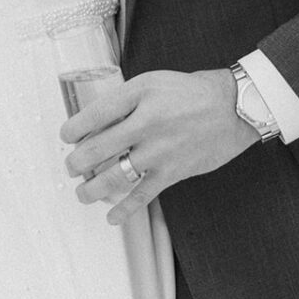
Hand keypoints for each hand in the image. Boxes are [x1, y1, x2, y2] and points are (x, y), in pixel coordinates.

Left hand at [61, 69, 258, 225]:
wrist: (233, 108)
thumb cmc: (191, 92)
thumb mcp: (153, 82)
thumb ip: (126, 100)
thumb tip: (96, 122)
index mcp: (139, 94)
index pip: (95, 113)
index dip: (73, 128)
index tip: (66, 136)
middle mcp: (147, 122)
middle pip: (98, 147)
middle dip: (76, 162)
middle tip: (71, 167)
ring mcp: (159, 150)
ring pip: (114, 176)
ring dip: (91, 189)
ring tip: (82, 193)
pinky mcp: (172, 172)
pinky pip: (142, 196)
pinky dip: (124, 210)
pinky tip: (112, 216)